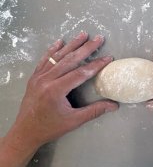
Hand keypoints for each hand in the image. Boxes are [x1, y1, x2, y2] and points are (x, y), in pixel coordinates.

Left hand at [0, 32, 117, 166]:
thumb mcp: (74, 121)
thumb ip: (94, 111)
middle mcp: (47, 80)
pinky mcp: (34, 77)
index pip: (81, 73)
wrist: (25, 132)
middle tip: (98, 38)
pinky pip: (45, 60)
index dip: (96, 65)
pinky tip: (60, 42)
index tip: (108, 58)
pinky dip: (53, 50)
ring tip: (83, 34)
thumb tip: (114, 106)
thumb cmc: (50, 127)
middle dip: (86, 48)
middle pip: (70, 60)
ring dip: (72, 44)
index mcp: (56, 90)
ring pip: (58, 56)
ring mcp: (39, 77)